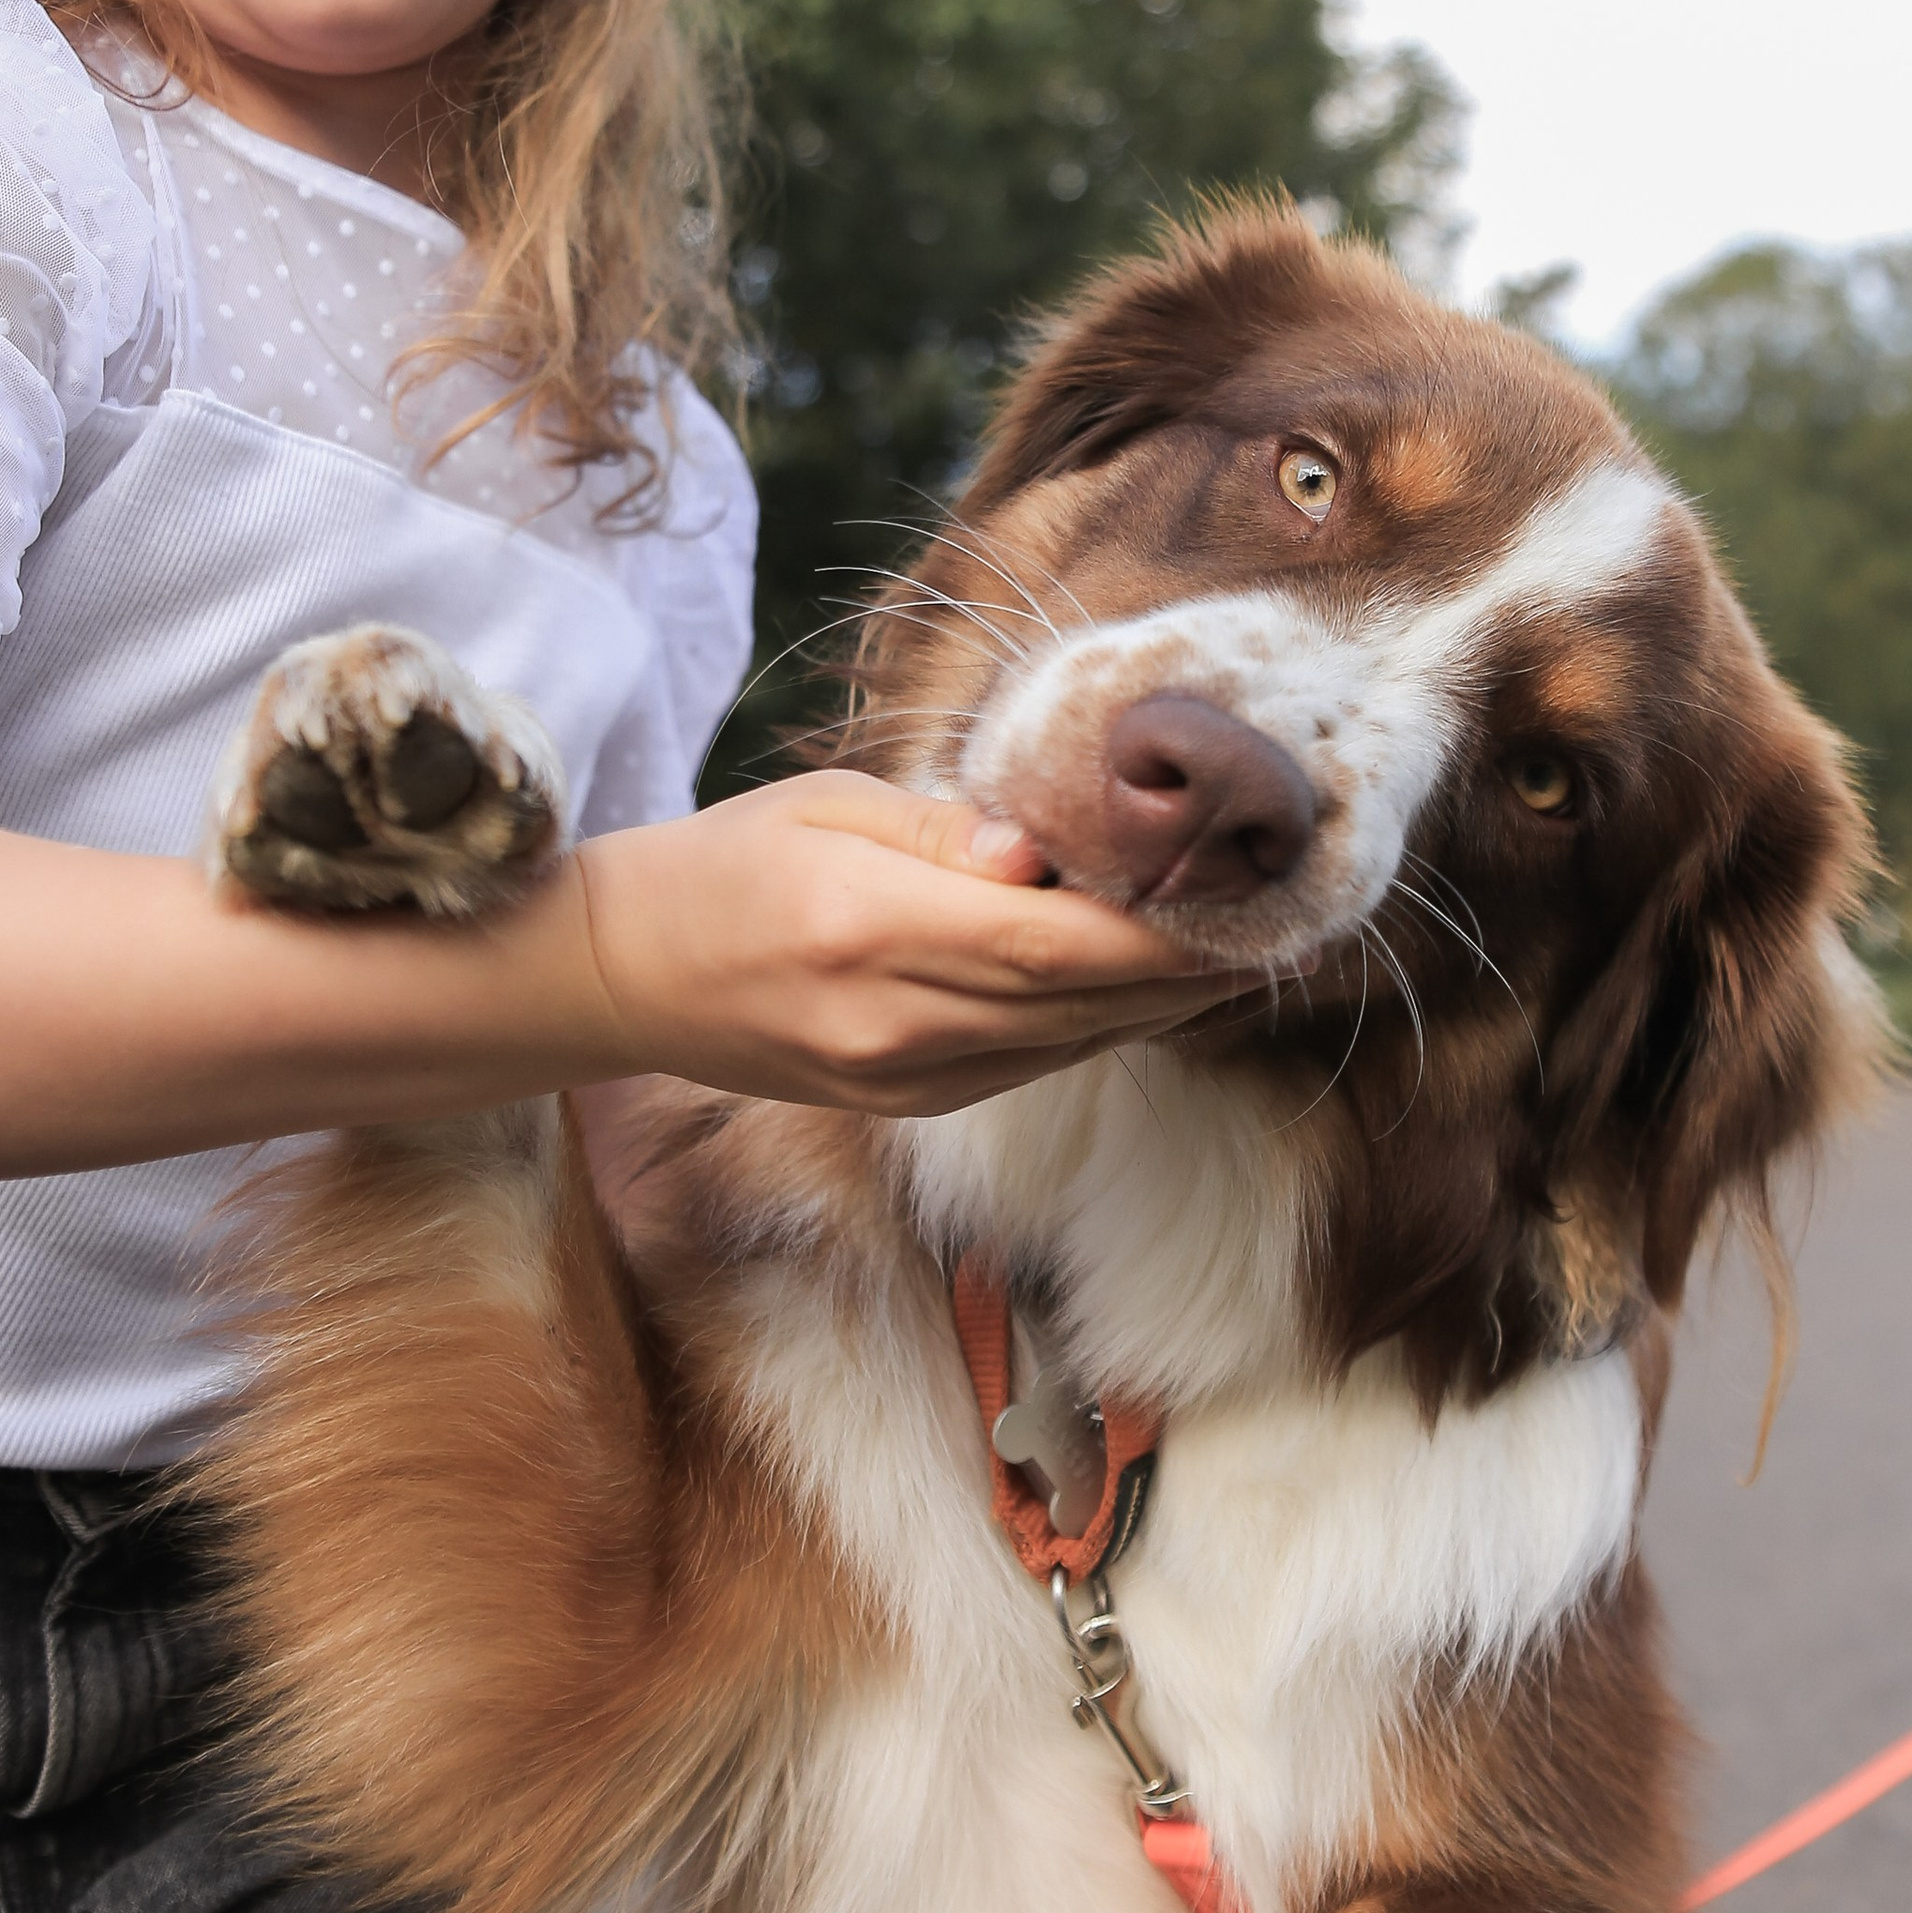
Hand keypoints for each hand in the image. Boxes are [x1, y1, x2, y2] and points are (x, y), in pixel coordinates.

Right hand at [571, 770, 1251, 1113]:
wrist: (626, 977)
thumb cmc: (728, 863)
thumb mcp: (828, 807)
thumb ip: (948, 833)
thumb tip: (1051, 854)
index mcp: (872, 930)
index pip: (1053, 943)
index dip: (1158, 934)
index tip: (1240, 902)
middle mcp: (895, 1022)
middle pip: (1080, 1004)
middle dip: (1189, 973)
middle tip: (1286, 930)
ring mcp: (900, 1080)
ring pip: (1067, 1044)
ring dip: (1160, 1007)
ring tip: (1243, 957)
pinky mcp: (903, 1105)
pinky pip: (1029, 1066)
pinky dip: (1098, 1027)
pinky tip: (1148, 991)